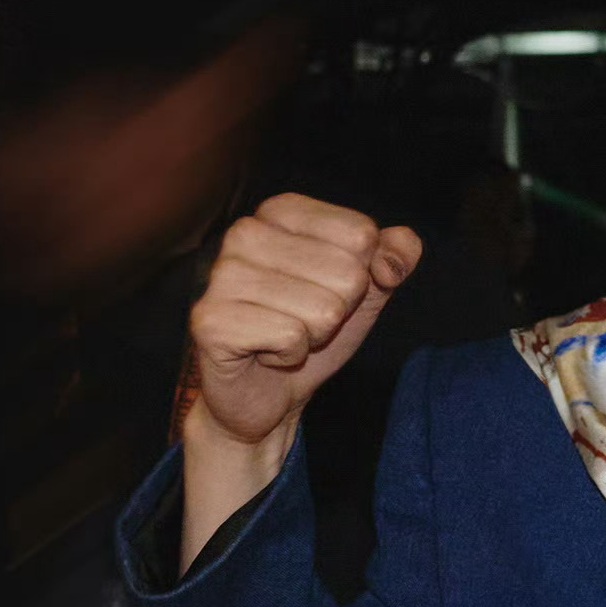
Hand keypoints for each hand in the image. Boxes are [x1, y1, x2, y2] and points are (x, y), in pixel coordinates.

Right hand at [186, 194, 417, 454]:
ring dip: (314, 336)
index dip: (361, 276)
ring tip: (283, 336)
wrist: (266, 395)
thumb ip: (393, 256)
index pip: (362, 234)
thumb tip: (395, 258)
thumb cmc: (312, 331)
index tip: (326, 291)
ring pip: (323, 309)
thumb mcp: (366, 289)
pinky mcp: (211, 320)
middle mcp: (245, 232)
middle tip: (303, 321)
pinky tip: (264, 354)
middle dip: (338, 311)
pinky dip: (290, 356)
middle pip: (348, 273)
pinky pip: (291, 338)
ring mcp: (222, 275)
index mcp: (280, 212)